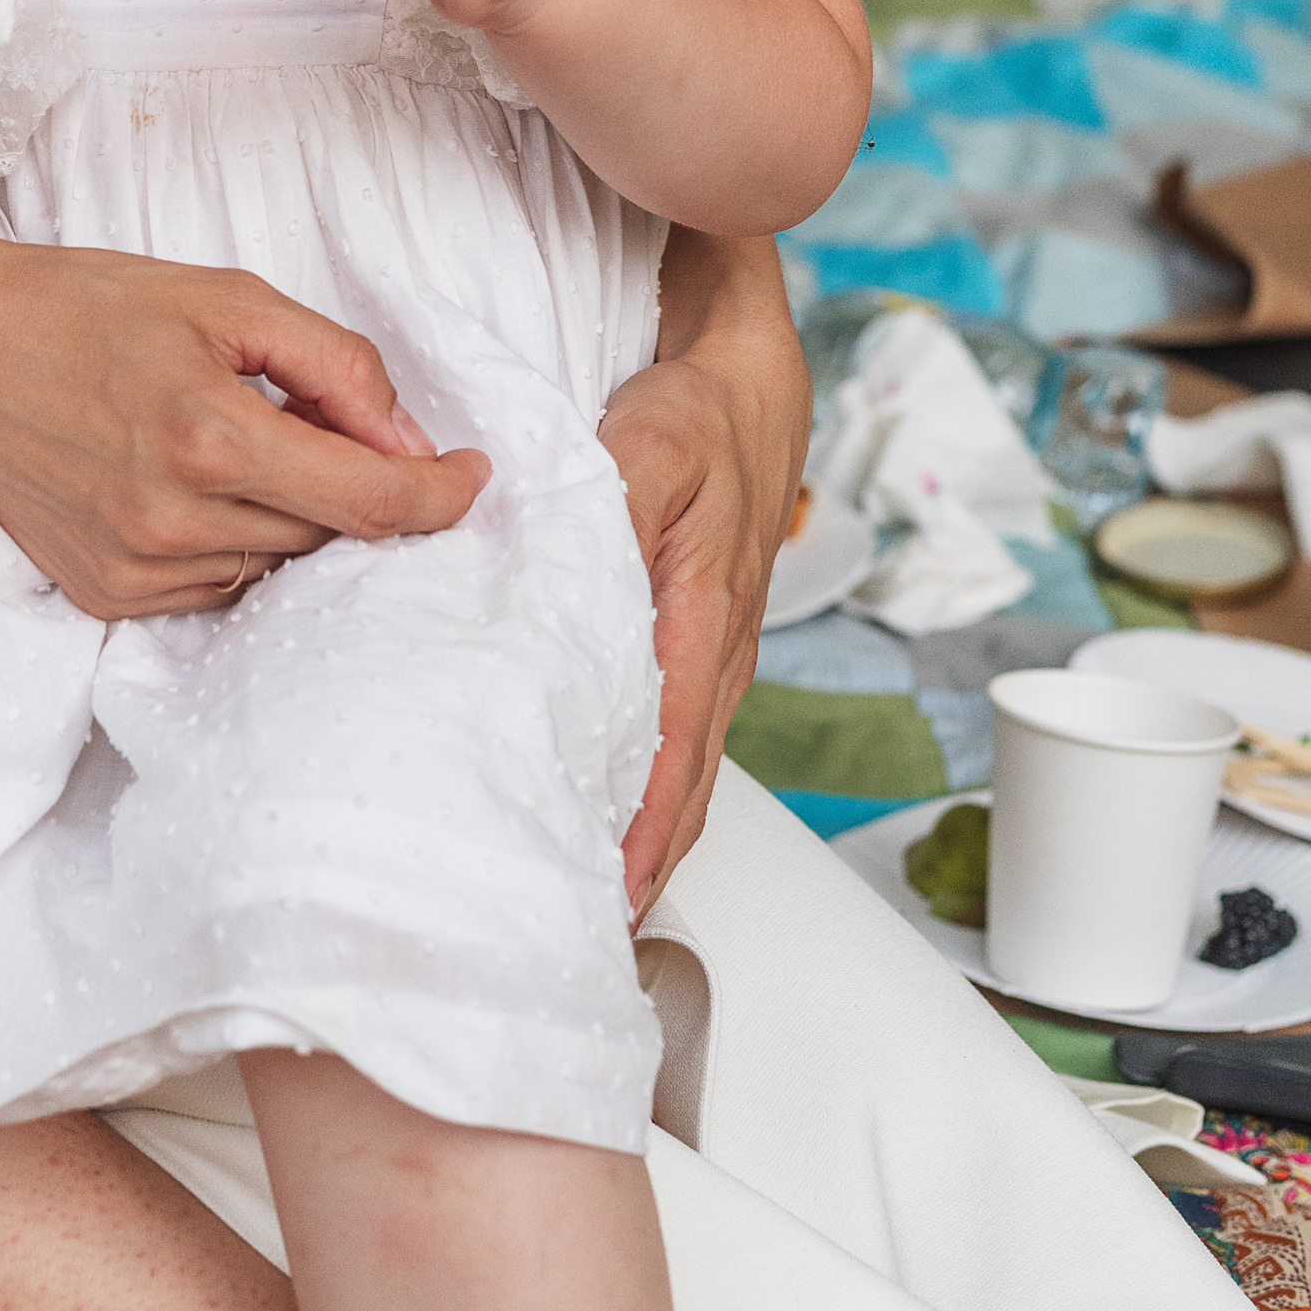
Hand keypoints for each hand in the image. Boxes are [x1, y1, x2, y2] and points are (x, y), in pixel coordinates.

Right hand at [0, 213, 491, 619]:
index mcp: (212, 438)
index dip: (442, 495)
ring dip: (289, 513)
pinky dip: (232, 541)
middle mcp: (176, 522)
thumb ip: (332, 364)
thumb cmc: (86, 306)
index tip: (473, 474)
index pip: (373, 503)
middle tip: (319, 419)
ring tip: (230, 440)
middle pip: (330, 535)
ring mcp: (136, 572)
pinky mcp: (105, 599)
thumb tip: (409, 439)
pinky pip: (217, 586)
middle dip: (354, 482)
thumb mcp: (222, 297)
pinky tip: (189, 484)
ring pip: (277, 565)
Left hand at [600, 228, 809, 914]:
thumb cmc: (701, 413)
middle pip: (676, 794)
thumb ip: (606, 513)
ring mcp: (707, 658)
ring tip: (565, 895)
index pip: (670, 764)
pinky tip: (584, 801)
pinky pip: (664, 733)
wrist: (746, 379)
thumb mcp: (650, 448)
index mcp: (705, 630)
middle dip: (631, 870)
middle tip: (563, 932)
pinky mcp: (690, 642)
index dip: (636, 843)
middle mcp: (713, 660)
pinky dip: (632, 784)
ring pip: (671, 772)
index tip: (597, 909)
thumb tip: (565, 582)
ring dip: (631, 835)